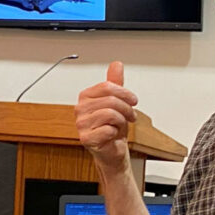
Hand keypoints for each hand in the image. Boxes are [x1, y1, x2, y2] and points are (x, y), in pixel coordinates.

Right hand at [75, 61, 138, 176]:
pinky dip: (115, 132)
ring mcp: (81, 124)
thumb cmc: (113, 126)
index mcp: (86, 97)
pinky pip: (107, 129)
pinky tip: (112, 134)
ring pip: (110, 114)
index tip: (133, 100)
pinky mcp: (86, 138)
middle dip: (126, 108)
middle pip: (110, 100)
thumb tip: (116, 64)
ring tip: (121, 124)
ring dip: (122, 120)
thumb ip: (115, 82)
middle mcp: (80, 109)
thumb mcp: (117, 101)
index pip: (107, 86)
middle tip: (131, 115)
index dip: (125, 93)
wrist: (112, 150)